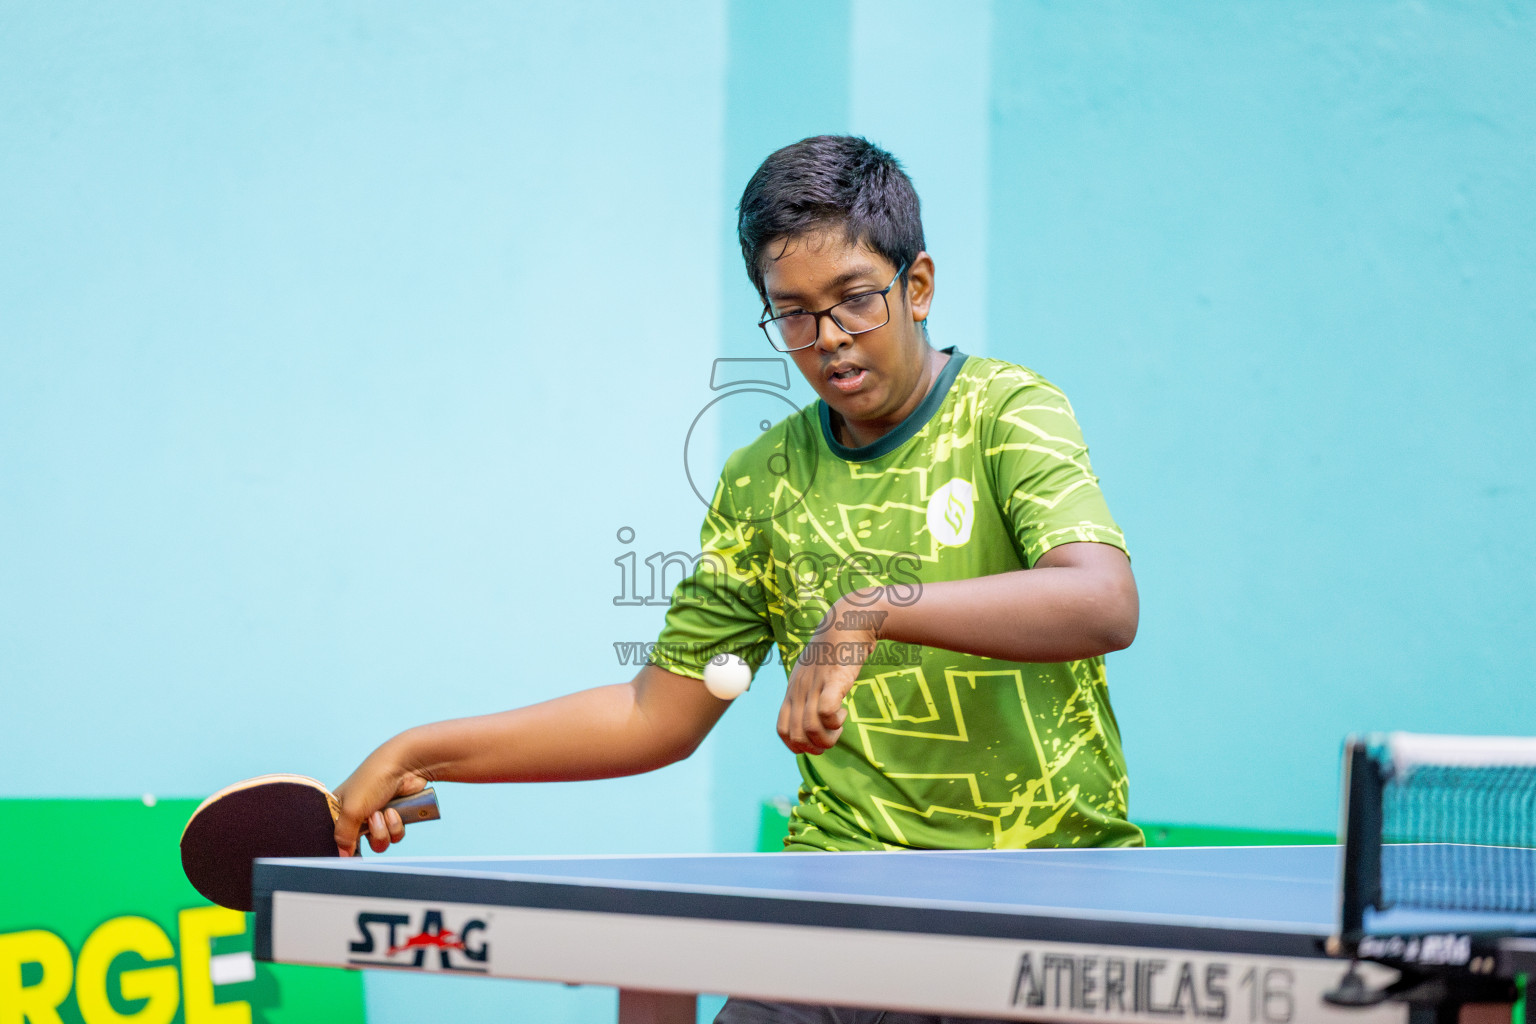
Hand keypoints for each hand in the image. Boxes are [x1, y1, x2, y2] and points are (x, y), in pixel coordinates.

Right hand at [333, 745, 431, 855]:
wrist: (406, 766)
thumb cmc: (373, 781)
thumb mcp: (351, 809)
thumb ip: (343, 835)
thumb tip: (342, 856)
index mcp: (340, 809)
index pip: (335, 837)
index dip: (343, 844)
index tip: (350, 848)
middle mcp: (357, 814)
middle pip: (359, 843)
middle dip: (370, 833)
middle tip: (371, 818)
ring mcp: (377, 816)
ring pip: (379, 841)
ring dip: (384, 830)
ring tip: (385, 811)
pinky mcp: (394, 816)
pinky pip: (394, 835)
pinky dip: (396, 826)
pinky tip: (395, 810)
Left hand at [777, 596, 880, 754]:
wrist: (848, 622)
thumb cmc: (835, 649)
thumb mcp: (814, 672)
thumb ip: (811, 692)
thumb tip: (817, 715)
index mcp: (792, 690)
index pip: (782, 730)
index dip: (797, 745)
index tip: (816, 742)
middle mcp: (799, 690)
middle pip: (795, 735)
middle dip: (814, 747)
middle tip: (831, 738)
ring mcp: (814, 685)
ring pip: (810, 728)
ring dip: (827, 738)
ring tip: (839, 726)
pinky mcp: (833, 679)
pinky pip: (825, 711)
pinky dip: (834, 722)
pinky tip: (843, 712)